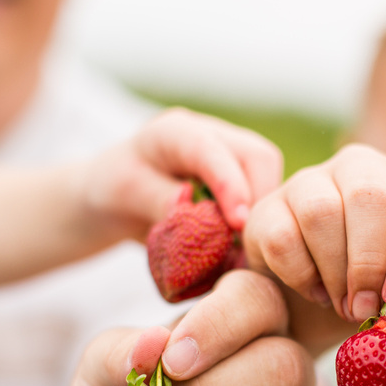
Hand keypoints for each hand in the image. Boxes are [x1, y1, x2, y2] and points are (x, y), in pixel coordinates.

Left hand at [80, 107, 283, 241]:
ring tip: (246, 253)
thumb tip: (192, 209)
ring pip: (270, 178)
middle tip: (248, 247)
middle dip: (261, 202)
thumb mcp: (123, 193)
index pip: (213, 151)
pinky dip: (261, 225)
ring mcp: (230, 157)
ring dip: (265, 216)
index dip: (231, 185)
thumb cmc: (114, 190)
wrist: (115, 198)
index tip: (239, 224)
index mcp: (176, 132)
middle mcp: (212, 135)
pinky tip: (246, 251)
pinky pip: (266, 198)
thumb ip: (157, 199)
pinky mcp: (242, 180)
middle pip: (258, 158)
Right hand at [244, 143, 385, 323]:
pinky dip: (301, 275)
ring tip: (345, 306)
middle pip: (369, 198)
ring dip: (336, 271)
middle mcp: (360, 167)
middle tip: (368, 308)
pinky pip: (282, 237)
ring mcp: (309, 181)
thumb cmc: (378, 287)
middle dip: (370, 263)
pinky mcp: (268, 208)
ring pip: (321, 212)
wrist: (321, 301)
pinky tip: (317, 293)